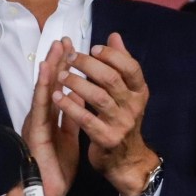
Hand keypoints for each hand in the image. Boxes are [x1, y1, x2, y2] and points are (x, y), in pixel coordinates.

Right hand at [2, 38, 80, 195]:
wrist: (49, 189)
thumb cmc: (57, 165)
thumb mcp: (69, 135)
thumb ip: (73, 115)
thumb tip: (81, 95)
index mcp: (51, 116)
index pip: (58, 87)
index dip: (64, 67)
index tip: (71, 47)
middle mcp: (41, 116)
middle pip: (49, 85)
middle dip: (56, 62)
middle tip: (62, 40)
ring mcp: (36, 124)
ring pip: (42, 93)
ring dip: (48, 72)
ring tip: (53, 53)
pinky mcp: (35, 134)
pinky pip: (41, 111)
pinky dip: (44, 94)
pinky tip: (48, 80)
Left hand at [54, 32, 159, 195]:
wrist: (125, 159)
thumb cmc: (121, 119)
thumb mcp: (126, 93)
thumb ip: (119, 64)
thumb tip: (114, 36)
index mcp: (140, 92)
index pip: (131, 68)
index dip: (112, 55)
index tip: (93, 47)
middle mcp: (134, 106)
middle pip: (111, 79)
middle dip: (88, 65)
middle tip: (69, 57)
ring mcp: (121, 123)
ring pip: (98, 97)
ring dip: (76, 83)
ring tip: (60, 75)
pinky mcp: (106, 138)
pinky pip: (86, 119)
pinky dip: (69, 106)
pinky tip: (56, 96)